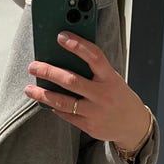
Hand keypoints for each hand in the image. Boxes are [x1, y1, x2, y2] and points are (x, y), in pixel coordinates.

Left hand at [24, 31, 150, 150]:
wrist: (133, 125)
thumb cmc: (120, 98)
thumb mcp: (113, 80)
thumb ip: (95, 72)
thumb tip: (66, 61)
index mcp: (110, 78)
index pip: (93, 56)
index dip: (77, 45)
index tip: (61, 37)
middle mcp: (102, 95)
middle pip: (71, 81)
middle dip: (49, 72)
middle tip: (34, 67)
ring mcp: (95, 112)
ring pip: (64, 102)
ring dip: (43, 95)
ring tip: (30, 90)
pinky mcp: (89, 126)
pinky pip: (67, 116)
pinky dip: (55, 108)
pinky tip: (47, 103)